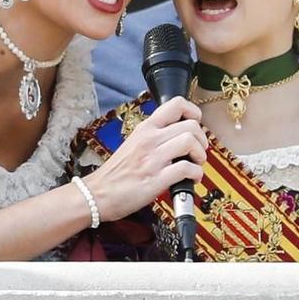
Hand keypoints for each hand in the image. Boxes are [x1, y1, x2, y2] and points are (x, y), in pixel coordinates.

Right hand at [87, 97, 207, 221]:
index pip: (176, 104)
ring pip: (190, 142)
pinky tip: (192, 179)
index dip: (194, 112)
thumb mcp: (133, 143)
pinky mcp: (155, 180)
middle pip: (190, 125)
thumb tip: (178, 135)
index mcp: (145, 128)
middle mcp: (149, 139)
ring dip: (200, 156)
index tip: (196, 124)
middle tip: (197, 151)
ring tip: (195, 164)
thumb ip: (155, 136)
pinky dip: (196, 174)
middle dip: (201, 140)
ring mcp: (152, 159)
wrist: (97, 194)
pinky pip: (186, 169)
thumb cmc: (116, 172)